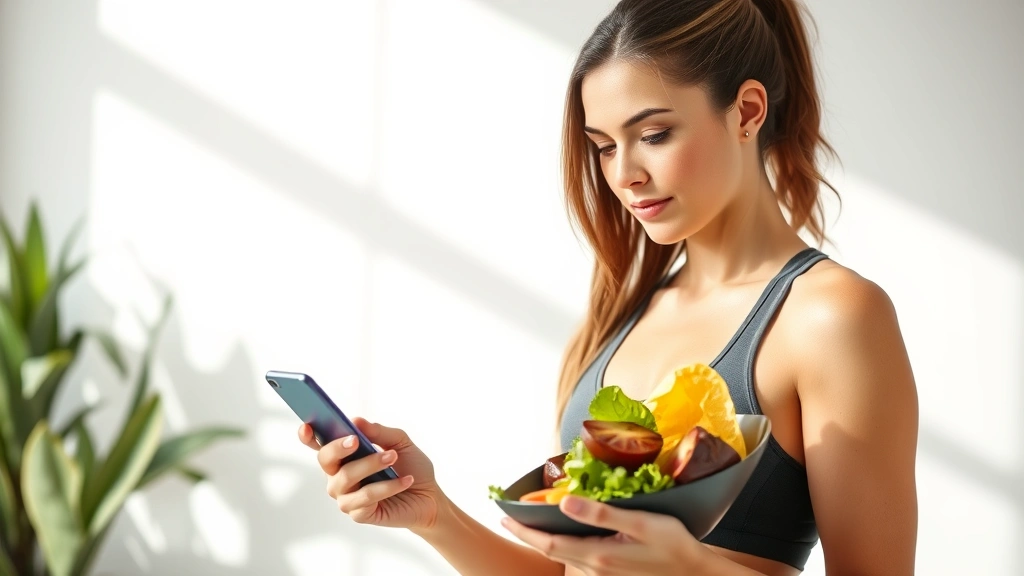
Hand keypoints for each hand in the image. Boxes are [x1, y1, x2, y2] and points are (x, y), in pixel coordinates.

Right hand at [298, 418, 445, 530]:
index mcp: (345, 456)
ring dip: (370, 464)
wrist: (429, 496)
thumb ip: (378, 432)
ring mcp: (346, 496)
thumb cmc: (411, 466)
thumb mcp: (399, 442)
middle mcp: (339, 476)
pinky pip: (366, 497)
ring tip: (393, 457)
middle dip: (338, 447)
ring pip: (346, 478)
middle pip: (325, 460)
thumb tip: (355, 421)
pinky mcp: (358, 513)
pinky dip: (388, 486)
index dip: (308, 436)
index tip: (307, 426)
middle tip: (355, 440)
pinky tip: (405, 480)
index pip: (319, 445)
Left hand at [501, 495, 706, 575]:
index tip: (505, 518)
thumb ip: (602, 514)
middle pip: (552, 552)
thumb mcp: (640, 523)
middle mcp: (596, 569)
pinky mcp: (612, 574)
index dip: (525, 532)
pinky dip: (564, 547)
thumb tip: (565, 504)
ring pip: (564, 558)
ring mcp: (604, 575)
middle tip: (510, 520)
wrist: (695, 573)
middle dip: (529, 537)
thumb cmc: (673, 545)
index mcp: (599, 555)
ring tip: (532, 524)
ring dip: (545, 542)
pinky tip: (567, 534)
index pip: (550, 544)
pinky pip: (579, 560)